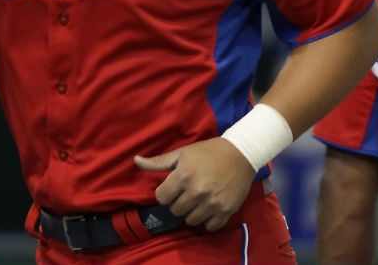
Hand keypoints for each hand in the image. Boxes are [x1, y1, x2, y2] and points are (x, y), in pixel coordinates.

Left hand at [134, 137, 256, 231]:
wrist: (241, 153)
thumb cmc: (209, 151)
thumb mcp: (182, 153)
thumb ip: (158, 162)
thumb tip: (136, 160)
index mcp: (183, 176)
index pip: (162, 198)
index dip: (166, 193)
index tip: (175, 187)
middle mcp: (197, 191)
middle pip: (176, 210)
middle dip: (179, 202)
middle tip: (189, 192)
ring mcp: (212, 203)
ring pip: (191, 220)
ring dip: (192, 212)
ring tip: (199, 200)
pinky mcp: (226, 210)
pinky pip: (210, 226)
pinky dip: (208, 220)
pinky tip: (210, 208)